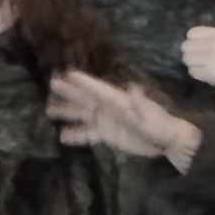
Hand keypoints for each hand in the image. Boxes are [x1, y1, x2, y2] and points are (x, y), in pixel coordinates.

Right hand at [47, 72, 198, 166]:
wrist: (166, 140)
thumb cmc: (158, 123)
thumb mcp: (149, 113)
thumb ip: (139, 103)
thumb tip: (133, 88)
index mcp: (117, 99)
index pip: (97, 89)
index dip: (83, 82)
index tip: (67, 73)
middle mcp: (108, 107)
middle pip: (85, 98)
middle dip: (68, 92)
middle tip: (51, 84)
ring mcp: (106, 120)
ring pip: (82, 114)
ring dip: (67, 111)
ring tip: (49, 110)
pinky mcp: (106, 134)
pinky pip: (87, 133)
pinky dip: (76, 134)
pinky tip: (62, 136)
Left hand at [181, 0, 214, 109]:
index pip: (191, 33)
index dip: (195, 42)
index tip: (205, 48)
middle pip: (186, 46)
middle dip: (191, 54)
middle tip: (203, 59)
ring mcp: (213, 59)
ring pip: (187, 59)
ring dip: (193, 65)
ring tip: (205, 66)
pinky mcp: (211, 73)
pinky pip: (191, 72)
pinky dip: (197, 75)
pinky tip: (208, 75)